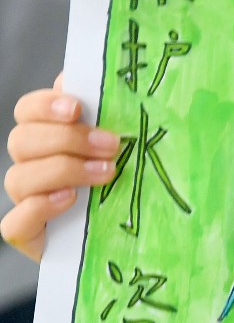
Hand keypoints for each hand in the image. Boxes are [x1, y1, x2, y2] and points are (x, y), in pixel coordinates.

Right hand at [2, 76, 120, 261]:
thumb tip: (101, 81)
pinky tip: (69, 200)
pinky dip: (40, 208)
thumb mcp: (125, 150)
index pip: (28, 110)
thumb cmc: (127, 187)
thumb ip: (110, 117)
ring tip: (106, 174)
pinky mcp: (27, 234)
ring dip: (64, 170)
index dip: (45, 105)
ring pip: (19, 177)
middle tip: (111, 146)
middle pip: (22, 140)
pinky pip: (15, 221)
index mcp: (48, 138)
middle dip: (67, 139)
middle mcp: (31, 165)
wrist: (129, 241)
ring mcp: (26, 200)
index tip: (76, 108)